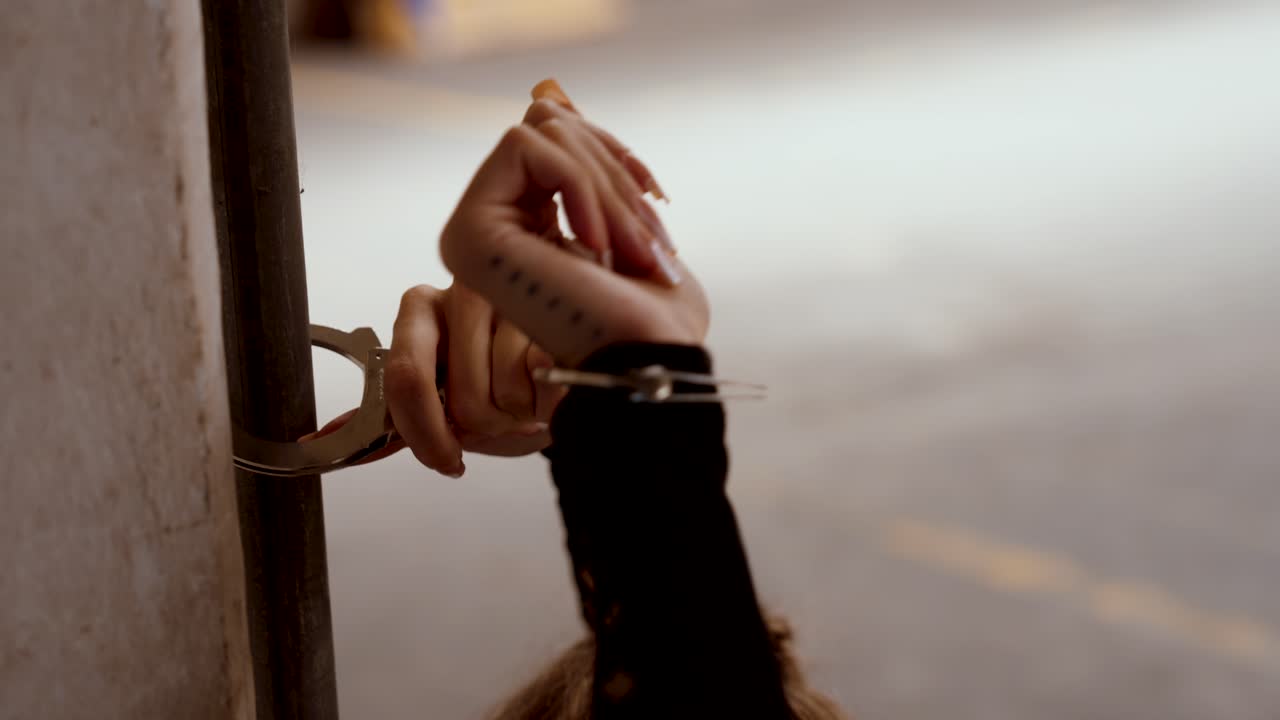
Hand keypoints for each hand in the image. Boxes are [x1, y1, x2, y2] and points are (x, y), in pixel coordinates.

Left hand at [307, 283, 566, 476]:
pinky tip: (554, 381)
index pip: (405, 378)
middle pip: (462, 399)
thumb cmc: (506, 378)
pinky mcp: (560, 306)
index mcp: (421, 309)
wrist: (580, 355)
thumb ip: (395, 416)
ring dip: (522, 413)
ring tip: (531, 393)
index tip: (445, 460)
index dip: (424, 433)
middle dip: (485, 427)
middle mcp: (463, 289)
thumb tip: (318, 441)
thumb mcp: (445, 398)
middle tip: (501, 416)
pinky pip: (544, 380)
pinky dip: (552, 400)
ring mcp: (514, 293)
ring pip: (505, 393)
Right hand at [441, 80, 708, 365]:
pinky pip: (528, 146)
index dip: (612, 154)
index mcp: (520, 223)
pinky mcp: (469, 231)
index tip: (656, 200)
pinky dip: (582, 185)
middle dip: (615, 171)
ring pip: (543, 129)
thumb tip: (551, 95)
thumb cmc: (651, 314)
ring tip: (635, 250)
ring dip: (609, 187)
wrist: (649, 363)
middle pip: (549, 123)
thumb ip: (585, 166)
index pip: (555, 135)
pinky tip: (601, 245)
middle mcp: (487, 225)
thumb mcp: (625, 222)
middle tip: (651, 241)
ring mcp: (472, 229)